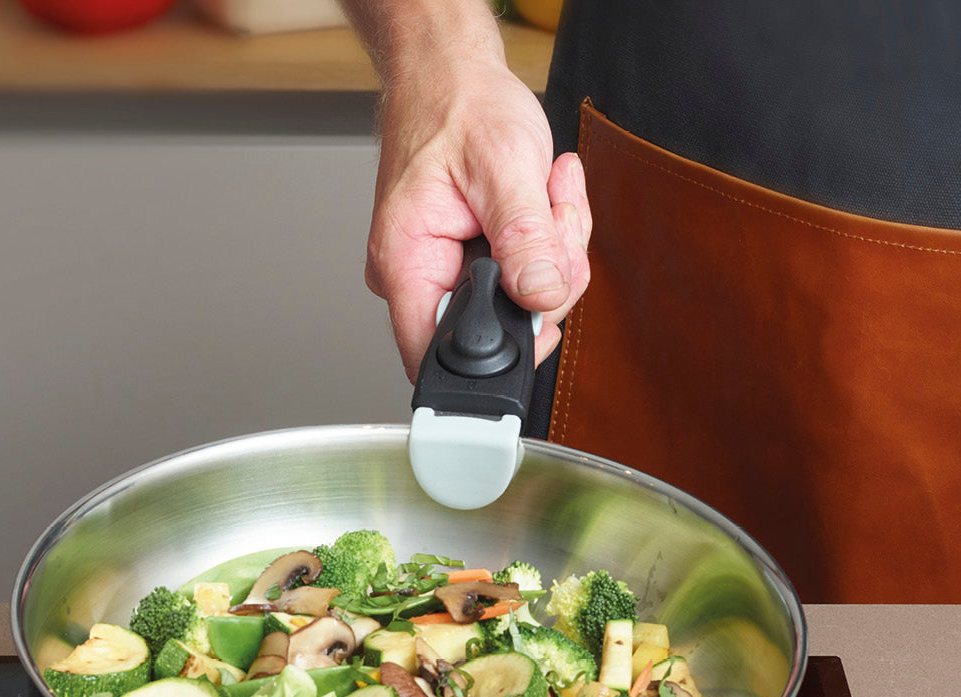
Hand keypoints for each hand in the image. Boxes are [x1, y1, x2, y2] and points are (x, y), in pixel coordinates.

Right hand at [364, 55, 590, 381]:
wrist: (448, 76)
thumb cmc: (457, 107)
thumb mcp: (502, 165)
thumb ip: (524, 238)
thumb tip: (542, 295)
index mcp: (407, 264)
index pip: (439, 356)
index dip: (498, 354)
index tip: (539, 313)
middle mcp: (418, 279)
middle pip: (496, 330)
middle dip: (546, 281)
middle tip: (552, 219)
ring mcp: (444, 274)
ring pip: (521, 305)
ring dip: (553, 254)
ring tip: (545, 195)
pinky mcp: (470, 266)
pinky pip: (523, 281)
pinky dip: (547, 245)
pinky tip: (542, 202)